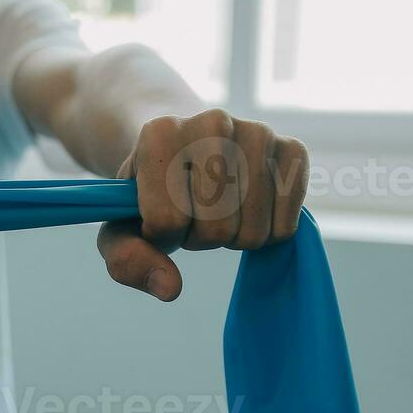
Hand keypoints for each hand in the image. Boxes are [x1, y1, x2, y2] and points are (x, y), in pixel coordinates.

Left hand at [97, 110, 309, 300]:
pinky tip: (247, 210)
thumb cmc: (148, 196)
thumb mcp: (120, 229)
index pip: (167, 220)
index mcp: (160, 134)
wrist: (181, 152)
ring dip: (232, 238)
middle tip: (190, 215)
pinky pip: (286, 224)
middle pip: (215, 229)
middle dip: (198, 239)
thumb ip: (127, 259)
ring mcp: (258, 131)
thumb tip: (170, 290)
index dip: (160, 235)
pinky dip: (266, 234)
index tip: (155, 215)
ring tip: (217, 211)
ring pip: (253, 231)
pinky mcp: (293, 150)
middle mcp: (212, 122)